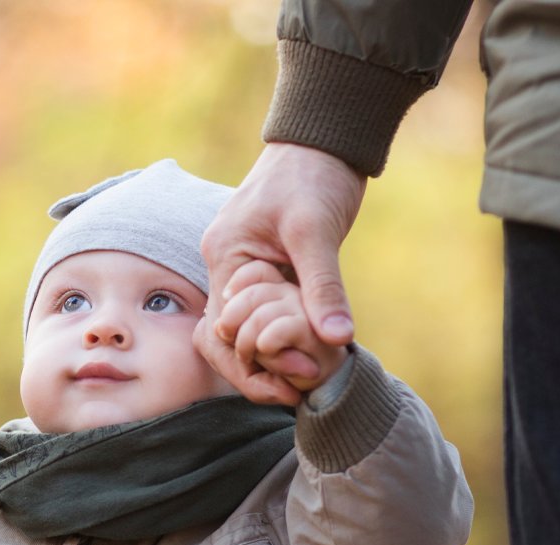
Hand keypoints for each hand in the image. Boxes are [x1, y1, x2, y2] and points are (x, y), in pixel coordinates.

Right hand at [198, 143, 365, 404]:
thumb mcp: (317, 231)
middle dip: (258, 369)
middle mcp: (226, 268)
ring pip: (246, 330)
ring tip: (307, 377)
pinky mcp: (267, 269)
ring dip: (271, 356)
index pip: (223, 330)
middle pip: (227, 338)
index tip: (296, 380)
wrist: (323, 138)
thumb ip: (323, 285)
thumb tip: (336, 339)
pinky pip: (266, 314)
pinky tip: (311, 352)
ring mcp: (244, 270)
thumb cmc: (314, 175)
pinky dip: (284, 336)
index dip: (255, 362)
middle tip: (298, 392)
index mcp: (226, 257)